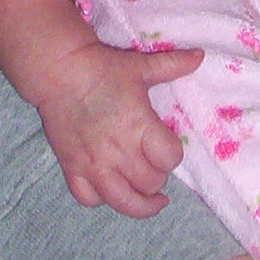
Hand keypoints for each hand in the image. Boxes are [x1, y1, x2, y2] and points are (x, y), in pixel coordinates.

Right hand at [36, 38, 203, 218]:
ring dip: (139, 204)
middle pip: (149, 184)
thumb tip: (200, 56)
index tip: (169, 149)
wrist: (59, 71)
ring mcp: (93, 165)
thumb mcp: (142, 66)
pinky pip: (88, 200)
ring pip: (122, 202)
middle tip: (156, 170)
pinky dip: (101, 200)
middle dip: (158, 179)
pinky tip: (111, 191)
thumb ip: (173, 65)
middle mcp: (118, 151)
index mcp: (138, 127)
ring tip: (148, 201)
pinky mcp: (72, 168)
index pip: (169, 158)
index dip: (173, 156)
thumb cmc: (103, 68)